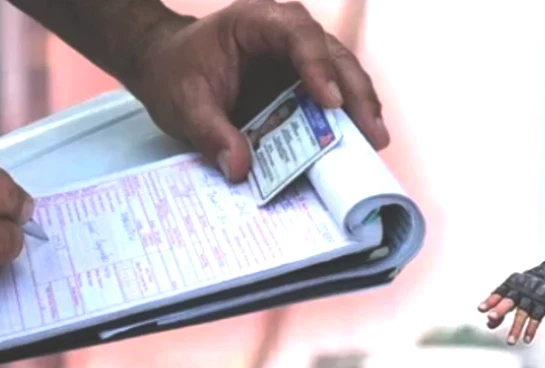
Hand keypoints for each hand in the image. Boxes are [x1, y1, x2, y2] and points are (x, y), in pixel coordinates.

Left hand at [129, 0, 388, 182]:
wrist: (168, 68)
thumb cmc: (176, 74)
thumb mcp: (183, 105)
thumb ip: (210, 134)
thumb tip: (240, 168)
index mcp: (256, 23)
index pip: (298, 35)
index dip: (319, 65)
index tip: (330, 102)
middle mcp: (287, 33)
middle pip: (334, 55)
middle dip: (356, 93)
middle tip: (372, 133)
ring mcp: (300, 58)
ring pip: (343, 74)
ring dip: (361, 107)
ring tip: (375, 142)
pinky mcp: (303, 83)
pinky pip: (333, 95)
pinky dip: (347, 118)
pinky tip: (361, 141)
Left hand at [477, 259, 544, 344]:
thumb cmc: (530, 285)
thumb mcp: (515, 290)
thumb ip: (501, 306)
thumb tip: (489, 323)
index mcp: (512, 283)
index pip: (499, 292)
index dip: (490, 300)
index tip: (481, 309)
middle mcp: (522, 289)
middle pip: (510, 300)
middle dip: (500, 309)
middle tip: (491, 317)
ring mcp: (534, 297)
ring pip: (523, 313)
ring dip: (516, 328)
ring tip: (510, 342)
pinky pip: (537, 318)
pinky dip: (531, 329)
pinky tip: (526, 340)